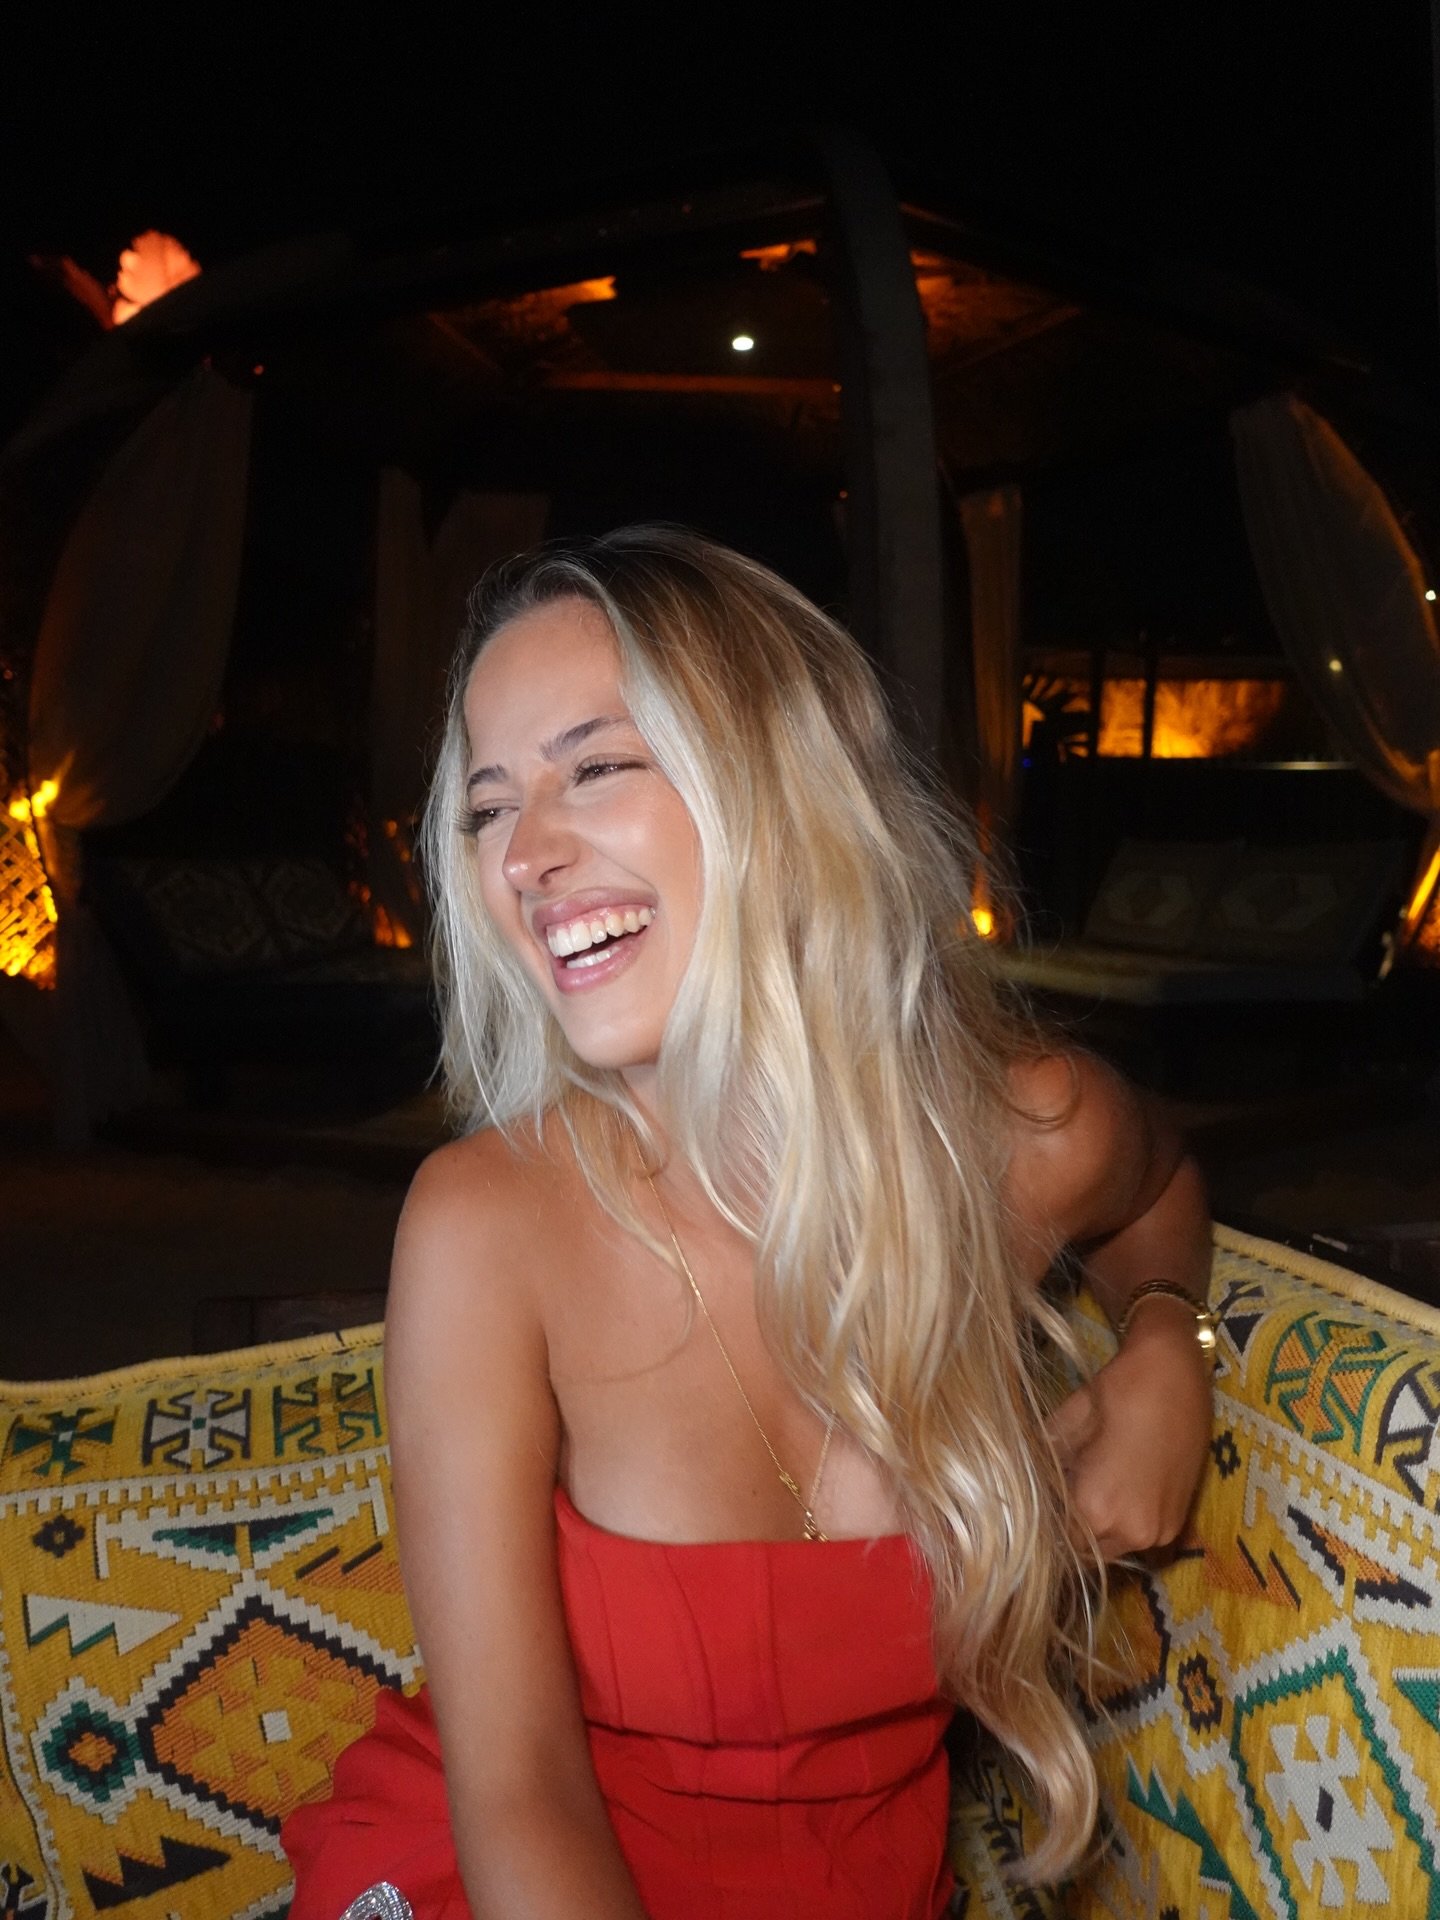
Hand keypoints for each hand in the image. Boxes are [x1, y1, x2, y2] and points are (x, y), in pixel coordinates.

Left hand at [1047, 1302, 1212, 1561]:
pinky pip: (1137, 1538)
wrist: (1175, 1371)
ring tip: (1081, 1495)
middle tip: (1052, 1503)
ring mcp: (1159, 1531)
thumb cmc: (1114, 1390)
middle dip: (1065, 1533)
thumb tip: (1018, 1487)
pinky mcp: (1178, 1522)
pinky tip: (1111, 1492)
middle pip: (1083, 1553)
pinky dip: (1120, 1524)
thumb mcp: (1064, 1425)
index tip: (1028, 1513)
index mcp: (1095, 1509)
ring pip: (1111, 1549)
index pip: (1054, 1545)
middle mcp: (1130, 1532)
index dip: (1040, 1529)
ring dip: (1094, 1532)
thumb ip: (1042, 1466)